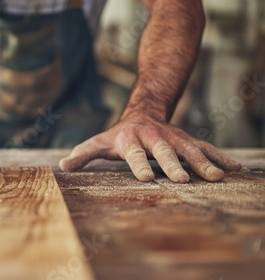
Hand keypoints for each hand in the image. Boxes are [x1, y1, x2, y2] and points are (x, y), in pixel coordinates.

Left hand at [59, 113, 240, 181]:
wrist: (143, 113)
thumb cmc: (118, 135)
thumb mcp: (100, 142)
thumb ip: (83, 154)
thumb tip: (61, 167)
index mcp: (131, 139)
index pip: (134, 154)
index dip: (139, 165)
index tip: (145, 178)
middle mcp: (154, 138)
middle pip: (165, 151)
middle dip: (173, 164)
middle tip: (183, 179)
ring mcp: (174, 138)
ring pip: (190, 149)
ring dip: (203, 163)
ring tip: (216, 177)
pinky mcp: (188, 139)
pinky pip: (206, 147)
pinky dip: (221, 157)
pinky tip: (235, 168)